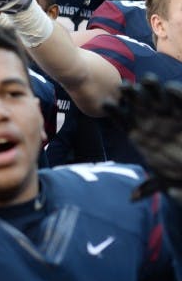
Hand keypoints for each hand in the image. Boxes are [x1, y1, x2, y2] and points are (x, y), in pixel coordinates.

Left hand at [103, 75, 181, 199]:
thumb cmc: (180, 171)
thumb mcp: (167, 180)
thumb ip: (151, 186)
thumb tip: (133, 199)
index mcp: (141, 134)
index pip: (123, 120)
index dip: (114, 112)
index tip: (106, 105)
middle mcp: (153, 121)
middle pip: (137, 104)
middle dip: (131, 94)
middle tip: (124, 88)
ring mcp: (169, 115)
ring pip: (156, 97)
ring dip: (152, 88)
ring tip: (147, 81)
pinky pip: (179, 100)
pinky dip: (176, 95)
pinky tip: (171, 90)